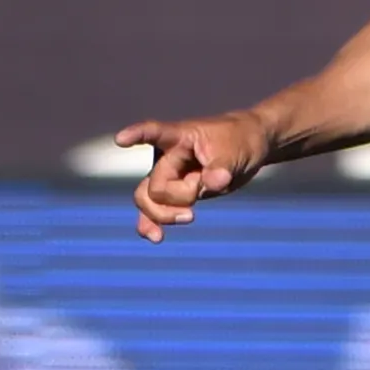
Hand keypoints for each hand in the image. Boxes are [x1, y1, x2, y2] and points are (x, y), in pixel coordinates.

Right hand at [115, 111, 271, 241]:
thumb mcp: (236, 150)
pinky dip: (151, 223)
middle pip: (156, 186)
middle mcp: (167, 156)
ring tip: (189, 218)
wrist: (248, 148)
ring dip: (163, 215)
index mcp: (180, 137)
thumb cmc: (240, 140)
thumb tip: (212, 183)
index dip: (137, 135)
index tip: (121, 140)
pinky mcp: (174, 194)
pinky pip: (153, 211)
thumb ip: (222, 167)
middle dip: (179, 196)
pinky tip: (155, 237)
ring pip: (146, 200)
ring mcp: (168, 176)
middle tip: (204, 189)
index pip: (155, 133)